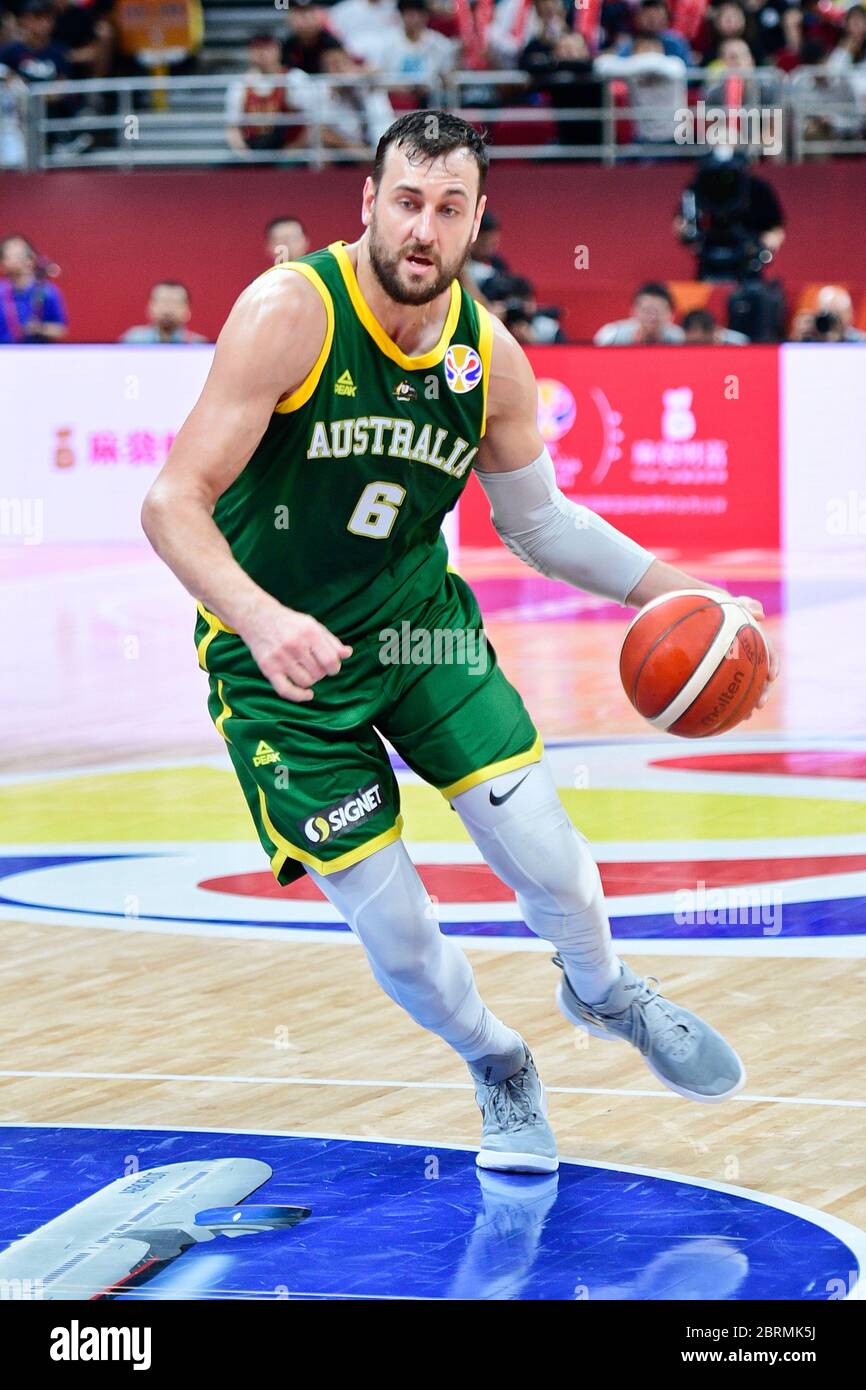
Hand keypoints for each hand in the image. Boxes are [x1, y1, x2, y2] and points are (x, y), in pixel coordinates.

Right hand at [238, 597, 351, 701]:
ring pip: (306, 682)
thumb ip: (331, 641)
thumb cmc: (290, 623)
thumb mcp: (313, 626)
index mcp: (309, 633)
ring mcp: (280, 657)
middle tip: (315, 665)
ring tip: (306, 671)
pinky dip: (299, 696)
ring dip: (310, 681)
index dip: (335, 668)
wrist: (258, 617)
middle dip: (321, 672)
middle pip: (319, 673)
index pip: (331, 661)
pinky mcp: (268, 668)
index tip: (331, 667)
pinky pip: (286, 690)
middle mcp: (294, 645)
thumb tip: (348, 654)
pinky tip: (307, 694)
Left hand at [729, 594, 778, 710]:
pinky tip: (722, 714)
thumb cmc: (719, 608)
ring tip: (745, 716)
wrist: (704, 614)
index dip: (773, 666)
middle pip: (760, 677)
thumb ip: (746, 604)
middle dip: (762, 692)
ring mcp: (736, 666)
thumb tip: (760, 613)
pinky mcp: (722, 674)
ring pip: (746, 687)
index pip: (769, 654)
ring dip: (748, 702)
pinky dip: (728, 701)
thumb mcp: (732, 603)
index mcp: (755, 641)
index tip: (771, 677)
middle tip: (759, 704)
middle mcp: (749, 656)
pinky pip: (727, 690)